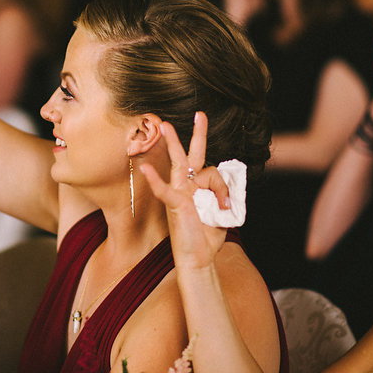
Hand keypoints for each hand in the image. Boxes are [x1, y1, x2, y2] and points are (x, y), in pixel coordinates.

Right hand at [143, 112, 227, 270]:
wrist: (200, 258)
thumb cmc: (208, 235)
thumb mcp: (224, 212)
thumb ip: (225, 196)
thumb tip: (227, 191)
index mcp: (199, 187)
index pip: (212, 170)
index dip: (220, 174)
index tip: (217, 151)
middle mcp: (188, 185)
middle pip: (193, 155)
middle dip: (197, 134)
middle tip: (200, 114)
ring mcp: (180, 192)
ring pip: (188, 167)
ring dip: (182, 152)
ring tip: (170, 132)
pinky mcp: (173, 203)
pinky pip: (163, 189)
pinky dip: (154, 180)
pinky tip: (145, 169)